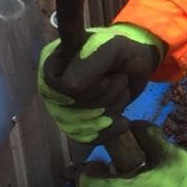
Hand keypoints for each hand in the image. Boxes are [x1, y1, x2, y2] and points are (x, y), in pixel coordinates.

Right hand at [38, 23, 164, 143]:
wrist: (137, 66)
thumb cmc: (122, 52)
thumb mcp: (111, 48)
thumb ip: (89, 61)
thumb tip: (69, 88)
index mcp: (51, 64)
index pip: (59, 89)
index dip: (89, 88)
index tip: (107, 76)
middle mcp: (50, 88)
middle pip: (72, 110)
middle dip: (106, 96)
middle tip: (120, 80)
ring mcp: (61, 109)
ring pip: (81, 126)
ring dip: (112, 109)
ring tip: (122, 91)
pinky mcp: (76, 126)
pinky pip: (87, 139)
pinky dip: (111, 130)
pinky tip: (123, 120)